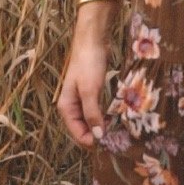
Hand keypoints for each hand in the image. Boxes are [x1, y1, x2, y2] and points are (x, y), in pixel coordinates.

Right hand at [53, 28, 113, 149]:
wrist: (92, 41)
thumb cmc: (88, 64)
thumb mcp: (90, 91)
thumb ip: (92, 114)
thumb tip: (97, 137)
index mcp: (66, 108)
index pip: (77, 134)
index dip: (91, 141)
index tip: (109, 144)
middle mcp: (71, 107)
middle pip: (83, 130)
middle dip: (97, 135)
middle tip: (116, 140)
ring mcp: (80, 100)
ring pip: (90, 121)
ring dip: (101, 127)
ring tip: (117, 133)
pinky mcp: (90, 94)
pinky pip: (96, 111)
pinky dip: (103, 117)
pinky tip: (113, 119)